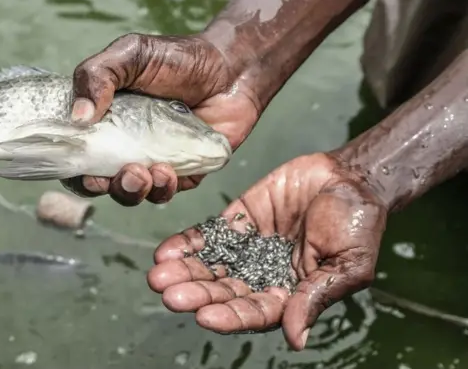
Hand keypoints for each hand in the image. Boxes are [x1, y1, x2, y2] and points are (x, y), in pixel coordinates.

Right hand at [61, 33, 259, 205]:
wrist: (230, 70)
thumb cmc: (178, 59)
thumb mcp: (130, 54)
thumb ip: (97, 75)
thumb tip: (79, 117)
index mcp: (105, 120)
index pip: (77, 150)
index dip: (72, 164)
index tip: (78, 164)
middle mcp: (124, 145)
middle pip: (98, 181)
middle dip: (101, 185)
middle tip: (110, 174)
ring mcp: (152, 161)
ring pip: (130, 193)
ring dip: (130, 190)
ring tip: (143, 173)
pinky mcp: (181, 175)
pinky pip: (164, 194)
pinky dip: (161, 189)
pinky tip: (166, 171)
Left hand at [146, 153, 386, 349]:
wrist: (348, 177)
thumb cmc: (357, 224)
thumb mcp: (348, 265)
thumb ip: (316, 297)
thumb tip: (295, 339)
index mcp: (288, 294)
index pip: (254, 312)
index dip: (229, 316)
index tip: (204, 316)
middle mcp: (261, 276)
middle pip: (223, 292)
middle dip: (196, 294)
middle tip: (169, 295)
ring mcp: (246, 249)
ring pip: (210, 267)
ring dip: (184, 273)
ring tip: (158, 275)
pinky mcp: (237, 222)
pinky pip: (208, 236)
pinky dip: (187, 244)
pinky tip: (166, 252)